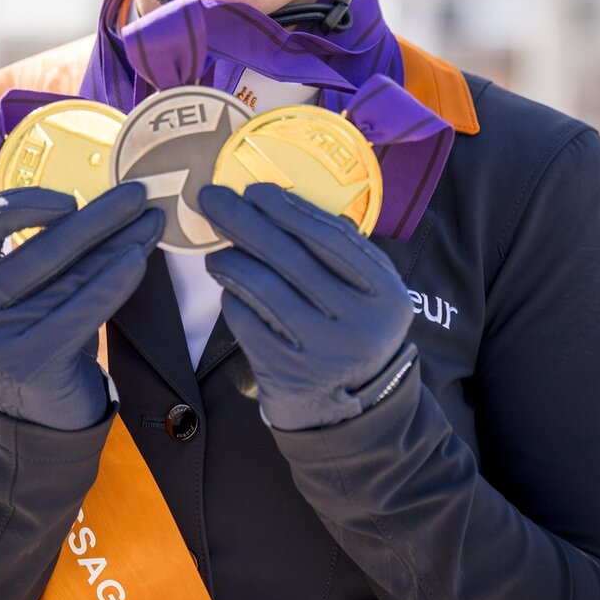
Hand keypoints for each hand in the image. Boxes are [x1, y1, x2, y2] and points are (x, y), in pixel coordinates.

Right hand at [0, 183, 163, 430]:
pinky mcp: (29, 363)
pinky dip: (113, 282)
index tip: (67, 199)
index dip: (19, 203)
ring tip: (151, 223)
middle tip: (136, 195)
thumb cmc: (39, 335)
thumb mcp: (30, 292)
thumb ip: (47, 250)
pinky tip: (137, 262)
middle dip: (97, 216)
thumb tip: (107, 201)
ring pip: (69, 277)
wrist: (36, 418)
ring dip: (118, 243)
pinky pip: (81, 311)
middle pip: (39, 249)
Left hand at [200, 183, 413, 431]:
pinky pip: (246, 320)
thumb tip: (282, 200)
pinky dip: (232, 296)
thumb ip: (342, 250)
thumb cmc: (353, 329)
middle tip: (213, 198)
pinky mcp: (287, 372)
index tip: (255, 190)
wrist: (352, 410)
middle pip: (290, 258)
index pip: (330, 239)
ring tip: (218, 251)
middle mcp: (358, 323)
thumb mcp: (370, 291)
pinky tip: (229, 288)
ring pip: (262, 288)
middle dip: (244, 221)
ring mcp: (322, 351)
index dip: (288, 209)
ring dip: (231, 260)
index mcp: (385, 294)